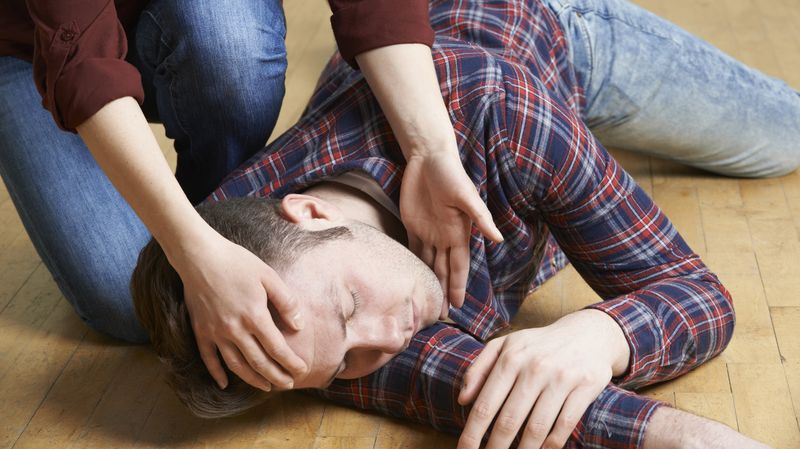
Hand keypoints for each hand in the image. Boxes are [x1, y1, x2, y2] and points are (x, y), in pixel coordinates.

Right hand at [171, 234, 307, 390]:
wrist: (199, 256)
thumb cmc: (237, 262)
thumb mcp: (268, 276)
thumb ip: (286, 302)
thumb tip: (299, 326)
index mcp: (255, 316)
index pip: (277, 349)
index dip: (291, 363)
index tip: (302, 370)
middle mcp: (235, 330)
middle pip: (259, 362)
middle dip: (277, 376)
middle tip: (289, 385)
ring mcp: (216, 333)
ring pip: (236, 366)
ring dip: (253, 380)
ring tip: (267, 386)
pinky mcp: (200, 331)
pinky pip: (209, 359)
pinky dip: (217, 374)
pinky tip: (225, 384)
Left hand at [400, 145, 502, 315]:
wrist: (428, 157)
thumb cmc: (451, 174)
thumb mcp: (467, 196)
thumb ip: (481, 218)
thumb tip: (498, 239)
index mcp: (458, 233)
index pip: (458, 266)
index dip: (458, 286)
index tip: (457, 306)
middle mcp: (444, 236)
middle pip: (444, 270)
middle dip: (443, 291)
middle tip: (439, 315)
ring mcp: (428, 231)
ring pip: (428, 263)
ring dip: (428, 281)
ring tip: (426, 301)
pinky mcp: (412, 223)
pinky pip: (413, 248)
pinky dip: (413, 263)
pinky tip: (410, 277)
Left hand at [457, 310, 626, 448]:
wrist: (588, 332)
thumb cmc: (538, 344)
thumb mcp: (505, 345)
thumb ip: (479, 369)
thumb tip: (462, 399)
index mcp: (510, 357)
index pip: (485, 404)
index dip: (472, 433)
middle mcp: (534, 367)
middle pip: (508, 421)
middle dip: (495, 448)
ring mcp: (561, 378)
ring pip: (536, 427)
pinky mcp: (585, 387)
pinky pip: (565, 424)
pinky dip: (551, 444)